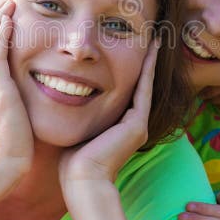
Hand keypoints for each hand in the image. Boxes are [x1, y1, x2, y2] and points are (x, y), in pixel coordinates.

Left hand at [59, 39, 158, 188]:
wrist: (82, 180)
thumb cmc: (72, 162)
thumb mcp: (77, 130)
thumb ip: (79, 115)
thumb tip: (63, 97)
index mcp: (120, 127)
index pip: (126, 91)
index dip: (128, 70)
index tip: (128, 49)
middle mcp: (133, 124)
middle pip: (139, 85)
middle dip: (144, 62)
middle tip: (149, 38)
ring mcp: (138, 124)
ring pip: (145, 84)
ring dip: (150, 60)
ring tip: (155, 38)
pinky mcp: (138, 124)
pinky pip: (144, 88)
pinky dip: (148, 68)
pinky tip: (151, 50)